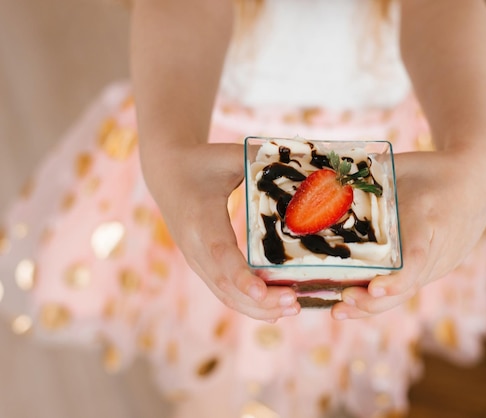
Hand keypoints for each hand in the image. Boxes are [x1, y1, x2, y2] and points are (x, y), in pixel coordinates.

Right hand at [140, 142, 299, 320]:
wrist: (167, 174)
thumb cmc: (203, 162)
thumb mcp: (228, 156)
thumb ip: (260, 161)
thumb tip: (305, 166)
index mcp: (200, 219)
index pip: (220, 254)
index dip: (241, 276)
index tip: (262, 292)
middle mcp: (195, 247)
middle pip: (226, 285)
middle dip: (261, 300)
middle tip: (296, 303)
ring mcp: (197, 261)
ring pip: (225, 295)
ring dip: (258, 309)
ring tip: (294, 308)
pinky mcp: (203, 266)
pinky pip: (224, 292)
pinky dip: (248, 306)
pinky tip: (273, 313)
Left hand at [331, 147, 485, 318]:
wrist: (477, 183)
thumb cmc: (433, 170)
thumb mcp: (402, 166)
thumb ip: (368, 177)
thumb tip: (324, 180)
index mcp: (429, 218)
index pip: (417, 255)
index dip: (397, 277)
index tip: (375, 287)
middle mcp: (438, 248)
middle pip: (409, 285)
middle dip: (374, 300)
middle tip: (341, 302)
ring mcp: (440, 263)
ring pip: (407, 291)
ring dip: (373, 304)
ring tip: (339, 309)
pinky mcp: (436, 269)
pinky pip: (409, 287)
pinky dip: (384, 297)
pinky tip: (356, 302)